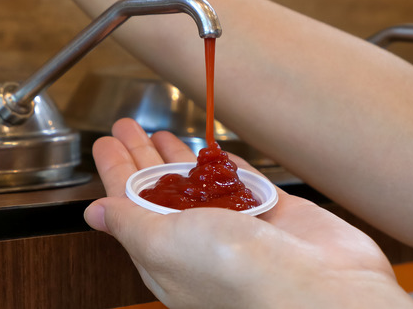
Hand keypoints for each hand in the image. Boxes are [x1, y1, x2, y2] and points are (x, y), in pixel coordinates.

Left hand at [84, 118, 412, 308]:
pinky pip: (241, 182)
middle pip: (159, 190)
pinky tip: (210, 151)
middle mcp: (197, 242)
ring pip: (198, 184)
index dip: (115, 170)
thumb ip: (128, 223)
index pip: (128, 205)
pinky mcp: (273, 214)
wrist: (317, 286)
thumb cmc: (234, 273)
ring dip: (176, 156)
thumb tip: (94, 213)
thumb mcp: (162, 243)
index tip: (105, 142)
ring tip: (158, 130)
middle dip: (141, 156)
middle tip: (126, 125)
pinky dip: (225, 166)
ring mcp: (236, 228)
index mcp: (164, 254)